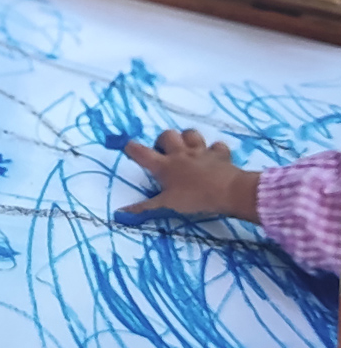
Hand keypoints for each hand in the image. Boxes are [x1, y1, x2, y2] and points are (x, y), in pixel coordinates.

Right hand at [117, 128, 260, 225]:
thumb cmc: (195, 199)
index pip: (141, 153)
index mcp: (165, 166)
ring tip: (186, 148)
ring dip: (187, 138)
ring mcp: (201, 152)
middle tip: (163, 152)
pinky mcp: (220, 155)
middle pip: (167, 135)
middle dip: (162, 140)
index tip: (126, 145)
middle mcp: (181, 154)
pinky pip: (217, 146)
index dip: (131, 148)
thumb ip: (143, 208)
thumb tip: (118, 214)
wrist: (230, 192)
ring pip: (191, 134)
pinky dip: (215, 150)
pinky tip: (214, 156)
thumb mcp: (166, 205)